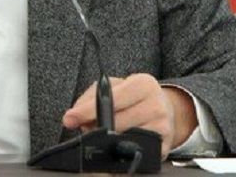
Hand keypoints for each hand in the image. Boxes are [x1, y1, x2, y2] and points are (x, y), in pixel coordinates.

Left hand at [61, 74, 196, 158]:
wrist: (166, 109)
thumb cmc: (134, 97)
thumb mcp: (116, 87)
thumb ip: (91, 96)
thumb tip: (74, 116)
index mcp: (144, 84)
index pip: (112, 97)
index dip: (88, 110)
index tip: (70, 118)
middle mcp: (157, 105)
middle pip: (117, 122)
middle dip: (95, 127)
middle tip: (84, 128)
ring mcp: (163, 128)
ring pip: (124, 139)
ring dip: (106, 140)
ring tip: (102, 135)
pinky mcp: (163, 148)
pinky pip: (135, 152)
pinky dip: (121, 150)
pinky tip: (115, 145)